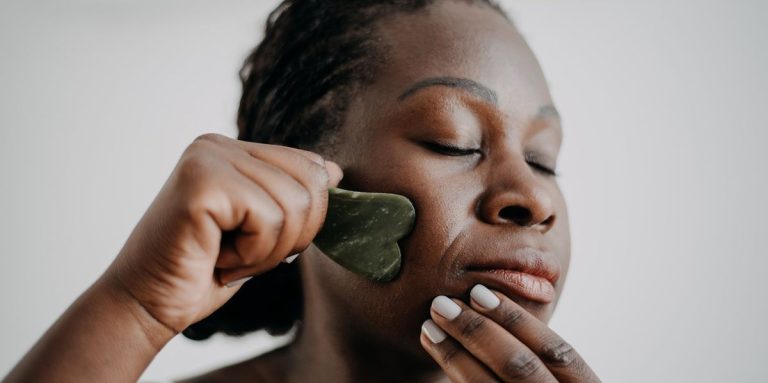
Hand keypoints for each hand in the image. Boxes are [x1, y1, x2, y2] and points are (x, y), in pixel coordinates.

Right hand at [105, 133, 342, 332]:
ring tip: (227, 257)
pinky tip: (216, 258)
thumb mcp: (261, 230)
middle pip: (311, 183)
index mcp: (234, 150)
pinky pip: (268, 218)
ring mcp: (208, 158)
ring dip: (268, 251)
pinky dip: (251, 254)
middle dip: (291, 236)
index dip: (306, 218)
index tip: (259, 243)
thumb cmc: (203, 272)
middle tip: (244, 255)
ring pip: (295, 204)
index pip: (312, 167)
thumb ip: (292, 197)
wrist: (146, 305)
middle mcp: (219, 145)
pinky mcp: (202, 182)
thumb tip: (334, 171)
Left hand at [420, 284, 599, 381]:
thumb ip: (539, 356)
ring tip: (429, 327)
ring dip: (455, 355)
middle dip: (477, 331)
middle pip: (519, 366)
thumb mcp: (555, 378)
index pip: (556, 351)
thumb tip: (488, 302)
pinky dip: (454, 375)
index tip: (478, 292)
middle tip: (441, 304)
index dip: (517, 319)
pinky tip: (435, 355)